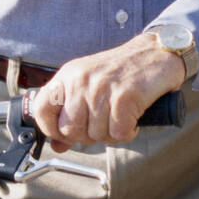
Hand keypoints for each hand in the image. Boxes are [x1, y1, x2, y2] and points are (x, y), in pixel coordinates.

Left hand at [32, 33, 185, 150]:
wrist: (156, 52)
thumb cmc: (124, 70)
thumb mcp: (89, 84)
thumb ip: (70, 113)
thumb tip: (57, 145)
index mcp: (68, 76)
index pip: (41, 109)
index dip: (50, 129)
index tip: (64, 136)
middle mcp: (81, 81)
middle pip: (70, 129)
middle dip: (88, 136)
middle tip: (104, 125)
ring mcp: (102, 88)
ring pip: (96, 135)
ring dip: (112, 134)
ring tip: (121, 118)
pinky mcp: (124, 97)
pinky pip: (118, 133)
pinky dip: (128, 132)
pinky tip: (132, 120)